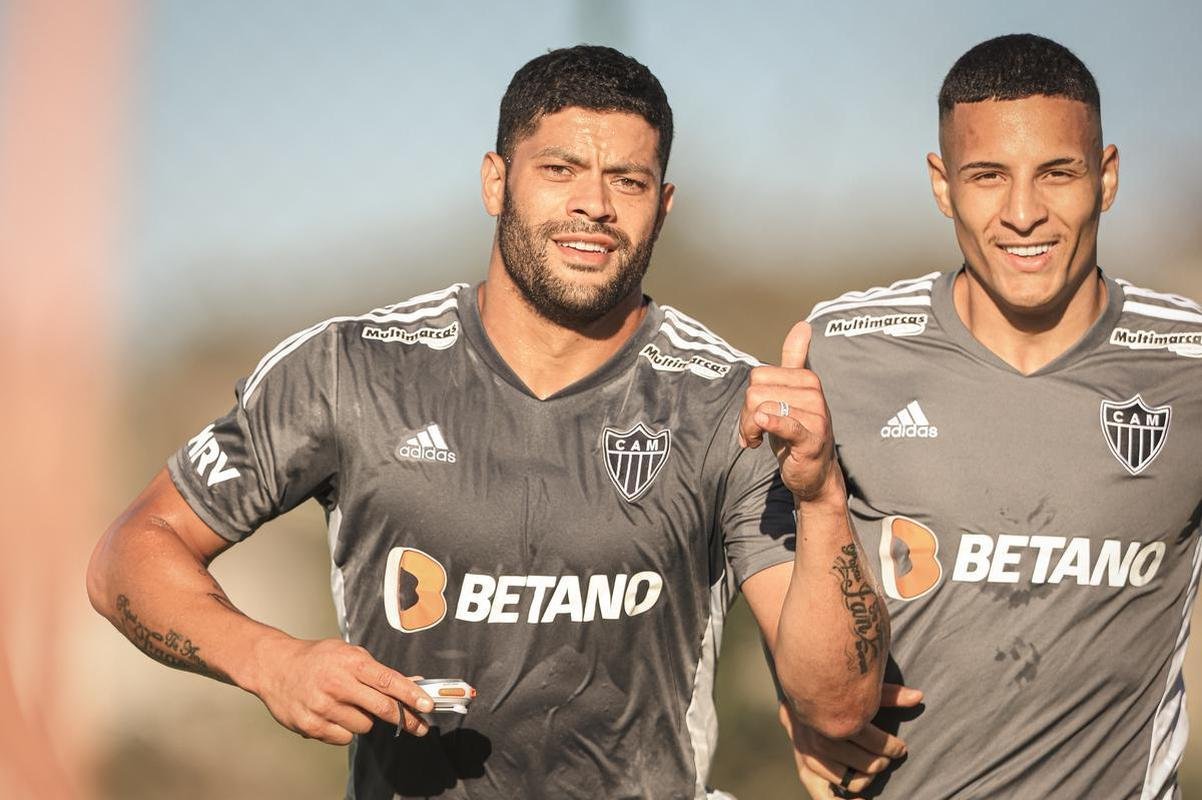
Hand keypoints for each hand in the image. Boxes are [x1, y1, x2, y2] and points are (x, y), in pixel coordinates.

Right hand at [250, 635, 434, 744]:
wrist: (275, 666)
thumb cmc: (317, 658)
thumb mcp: (348, 653)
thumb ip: (377, 670)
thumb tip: (411, 684)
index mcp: (351, 662)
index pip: (389, 681)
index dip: (412, 696)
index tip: (428, 707)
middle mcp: (338, 684)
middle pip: (382, 708)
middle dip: (404, 719)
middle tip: (419, 726)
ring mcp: (323, 706)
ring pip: (364, 726)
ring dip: (364, 720)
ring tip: (348, 705)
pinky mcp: (311, 725)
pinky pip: (344, 738)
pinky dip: (344, 730)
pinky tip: (333, 715)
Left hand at [739, 321, 835, 501]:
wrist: (814, 473)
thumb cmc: (798, 430)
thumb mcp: (794, 393)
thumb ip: (796, 359)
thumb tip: (803, 325)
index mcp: (806, 378)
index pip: (757, 377)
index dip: (748, 401)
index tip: (755, 417)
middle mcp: (813, 392)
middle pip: (755, 392)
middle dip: (746, 416)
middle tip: (753, 433)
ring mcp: (815, 415)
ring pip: (761, 409)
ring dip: (751, 430)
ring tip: (758, 441)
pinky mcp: (812, 438)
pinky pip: (784, 423)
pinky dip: (770, 424)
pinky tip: (761, 434)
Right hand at [779, 683, 922, 798]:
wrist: (798, 699)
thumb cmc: (835, 696)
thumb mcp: (858, 691)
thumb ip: (888, 695)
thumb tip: (919, 697)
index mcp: (834, 717)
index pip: (872, 740)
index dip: (892, 747)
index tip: (900, 748)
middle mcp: (821, 739)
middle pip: (867, 763)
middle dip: (882, 761)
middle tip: (887, 756)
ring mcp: (811, 758)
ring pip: (853, 782)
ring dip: (868, 777)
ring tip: (872, 768)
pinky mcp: (806, 771)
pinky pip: (826, 798)